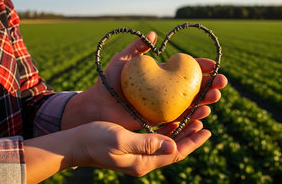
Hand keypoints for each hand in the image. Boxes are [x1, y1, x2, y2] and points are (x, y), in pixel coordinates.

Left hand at [61, 32, 227, 129]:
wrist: (97, 104)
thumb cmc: (109, 82)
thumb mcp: (123, 60)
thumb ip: (138, 48)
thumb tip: (154, 35)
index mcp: (161, 76)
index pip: (185, 70)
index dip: (200, 67)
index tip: (212, 65)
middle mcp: (165, 91)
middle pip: (193, 88)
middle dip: (210, 85)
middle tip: (221, 82)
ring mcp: (163, 107)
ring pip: (190, 105)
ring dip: (205, 101)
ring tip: (216, 97)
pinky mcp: (158, 121)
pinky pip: (178, 119)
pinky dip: (191, 117)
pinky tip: (202, 113)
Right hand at [72, 120, 209, 176]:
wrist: (75, 144)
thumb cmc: (94, 139)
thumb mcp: (120, 139)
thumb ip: (147, 143)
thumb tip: (174, 146)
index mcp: (143, 162)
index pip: (176, 154)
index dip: (193, 142)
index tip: (207, 130)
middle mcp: (144, 161)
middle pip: (175, 150)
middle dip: (191, 136)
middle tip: (205, 120)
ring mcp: (138, 156)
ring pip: (167, 145)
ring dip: (181, 132)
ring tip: (195, 119)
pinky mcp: (133, 149)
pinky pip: (156, 141)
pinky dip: (168, 131)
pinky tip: (173, 120)